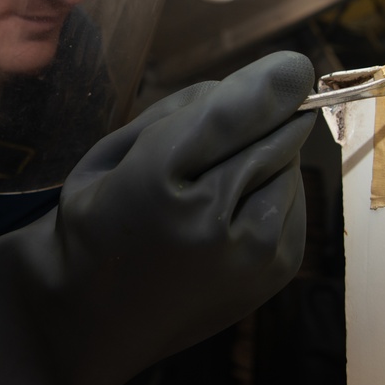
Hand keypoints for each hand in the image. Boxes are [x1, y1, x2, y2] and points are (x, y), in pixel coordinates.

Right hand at [0, 51, 316, 384]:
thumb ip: (180, 112)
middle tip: (224, 132)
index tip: (296, 64)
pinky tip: (233, 207)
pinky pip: (296, 197)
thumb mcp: (110, 153)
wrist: (88, 321)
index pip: (235, 113)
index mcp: (154, 182)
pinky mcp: (275, 271)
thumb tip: (260, 84)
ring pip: (290, 163)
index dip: (274, 80)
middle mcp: (212, 221)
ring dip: (267, 154)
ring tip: (215, 182)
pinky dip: (275, 187)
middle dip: (264, 116)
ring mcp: (250, 254)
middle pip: (275, 134)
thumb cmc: (94, 222)